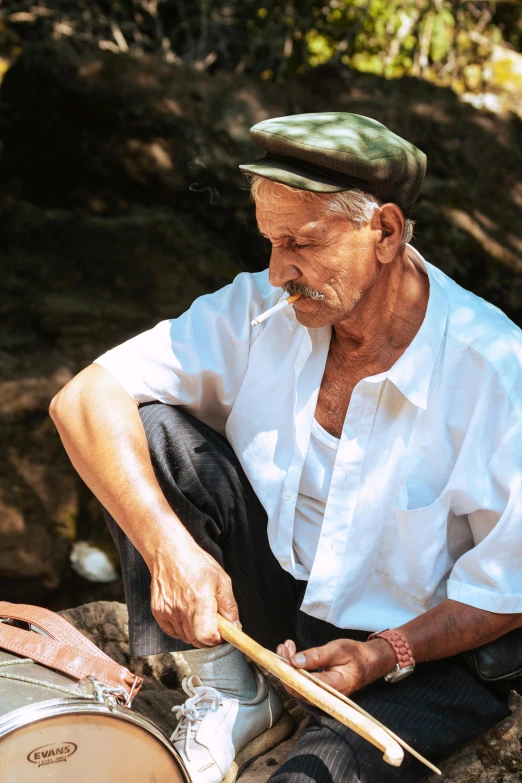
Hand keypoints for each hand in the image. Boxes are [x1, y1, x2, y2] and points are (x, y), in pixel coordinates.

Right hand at [149, 539, 239, 647]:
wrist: (169, 553)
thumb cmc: (195, 562)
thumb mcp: (221, 580)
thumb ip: (229, 605)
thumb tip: (235, 626)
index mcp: (199, 600)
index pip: (207, 636)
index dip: (216, 638)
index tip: (221, 632)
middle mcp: (182, 608)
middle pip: (196, 640)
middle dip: (208, 637)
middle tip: (212, 623)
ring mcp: (168, 611)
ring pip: (184, 637)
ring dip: (195, 633)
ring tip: (199, 614)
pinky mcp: (158, 612)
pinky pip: (172, 632)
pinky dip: (181, 630)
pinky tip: (186, 616)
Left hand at [276, 637, 395, 699]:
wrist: (370, 662)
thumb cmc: (356, 654)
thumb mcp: (338, 649)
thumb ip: (316, 656)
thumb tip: (294, 661)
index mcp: (334, 686)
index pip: (305, 686)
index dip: (290, 672)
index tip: (283, 655)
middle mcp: (327, 696)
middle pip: (298, 688)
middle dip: (286, 667)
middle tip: (284, 646)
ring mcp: (322, 695)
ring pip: (298, 685)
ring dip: (289, 666)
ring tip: (286, 647)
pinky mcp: (319, 690)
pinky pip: (303, 683)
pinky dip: (295, 668)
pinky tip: (292, 655)